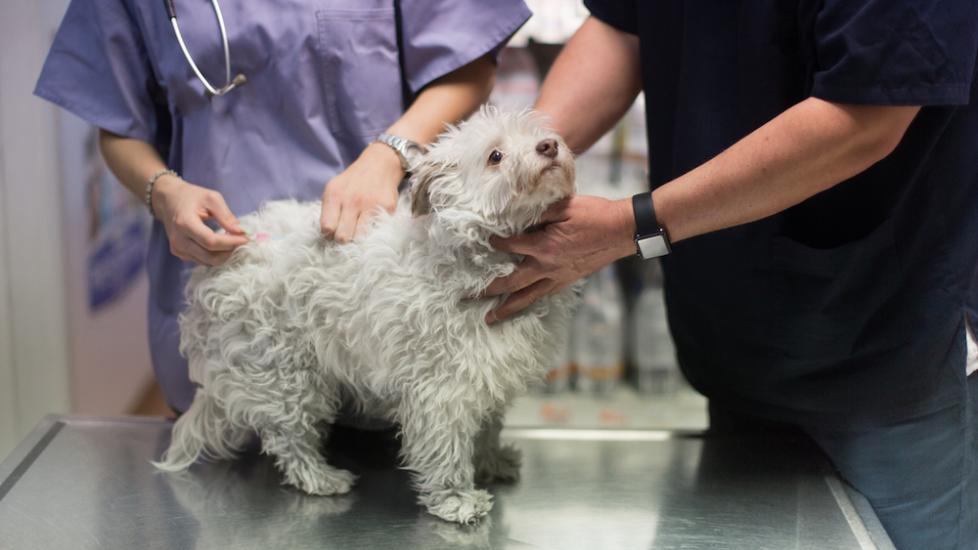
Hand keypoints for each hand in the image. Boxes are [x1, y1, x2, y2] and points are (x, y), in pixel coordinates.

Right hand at [152, 175, 248, 265]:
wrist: (168, 200)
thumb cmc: (191, 196)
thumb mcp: (211, 198)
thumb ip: (226, 215)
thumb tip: (240, 231)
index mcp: (185, 223)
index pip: (211, 242)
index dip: (230, 243)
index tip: (246, 238)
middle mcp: (179, 240)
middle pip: (210, 256)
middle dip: (229, 251)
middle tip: (241, 240)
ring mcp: (177, 249)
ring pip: (207, 262)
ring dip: (224, 255)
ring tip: (232, 241)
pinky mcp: (179, 253)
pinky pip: (202, 260)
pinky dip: (215, 255)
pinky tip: (221, 244)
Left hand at [321, 142, 403, 242]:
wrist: (380, 164)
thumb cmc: (353, 180)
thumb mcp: (334, 188)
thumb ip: (328, 210)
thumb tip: (327, 236)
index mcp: (335, 195)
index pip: (327, 228)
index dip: (329, 234)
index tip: (334, 231)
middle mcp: (352, 200)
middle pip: (342, 237)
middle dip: (344, 238)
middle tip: (348, 233)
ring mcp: (371, 205)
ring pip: (361, 237)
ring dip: (360, 236)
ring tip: (361, 228)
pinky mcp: (388, 209)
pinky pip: (377, 230)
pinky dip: (374, 229)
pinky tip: (373, 221)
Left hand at [484, 195, 635, 323]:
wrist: (621, 231)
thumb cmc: (595, 214)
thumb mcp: (564, 206)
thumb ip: (538, 212)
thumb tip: (518, 214)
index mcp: (544, 246)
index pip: (510, 246)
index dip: (495, 243)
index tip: (487, 239)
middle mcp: (547, 266)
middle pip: (511, 283)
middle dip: (489, 290)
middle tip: (468, 298)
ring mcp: (558, 277)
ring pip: (527, 297)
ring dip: (506, 309)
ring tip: (490, 318)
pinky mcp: (567, 281)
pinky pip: (544, 295)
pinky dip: (530, 302)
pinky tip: (522, 305)